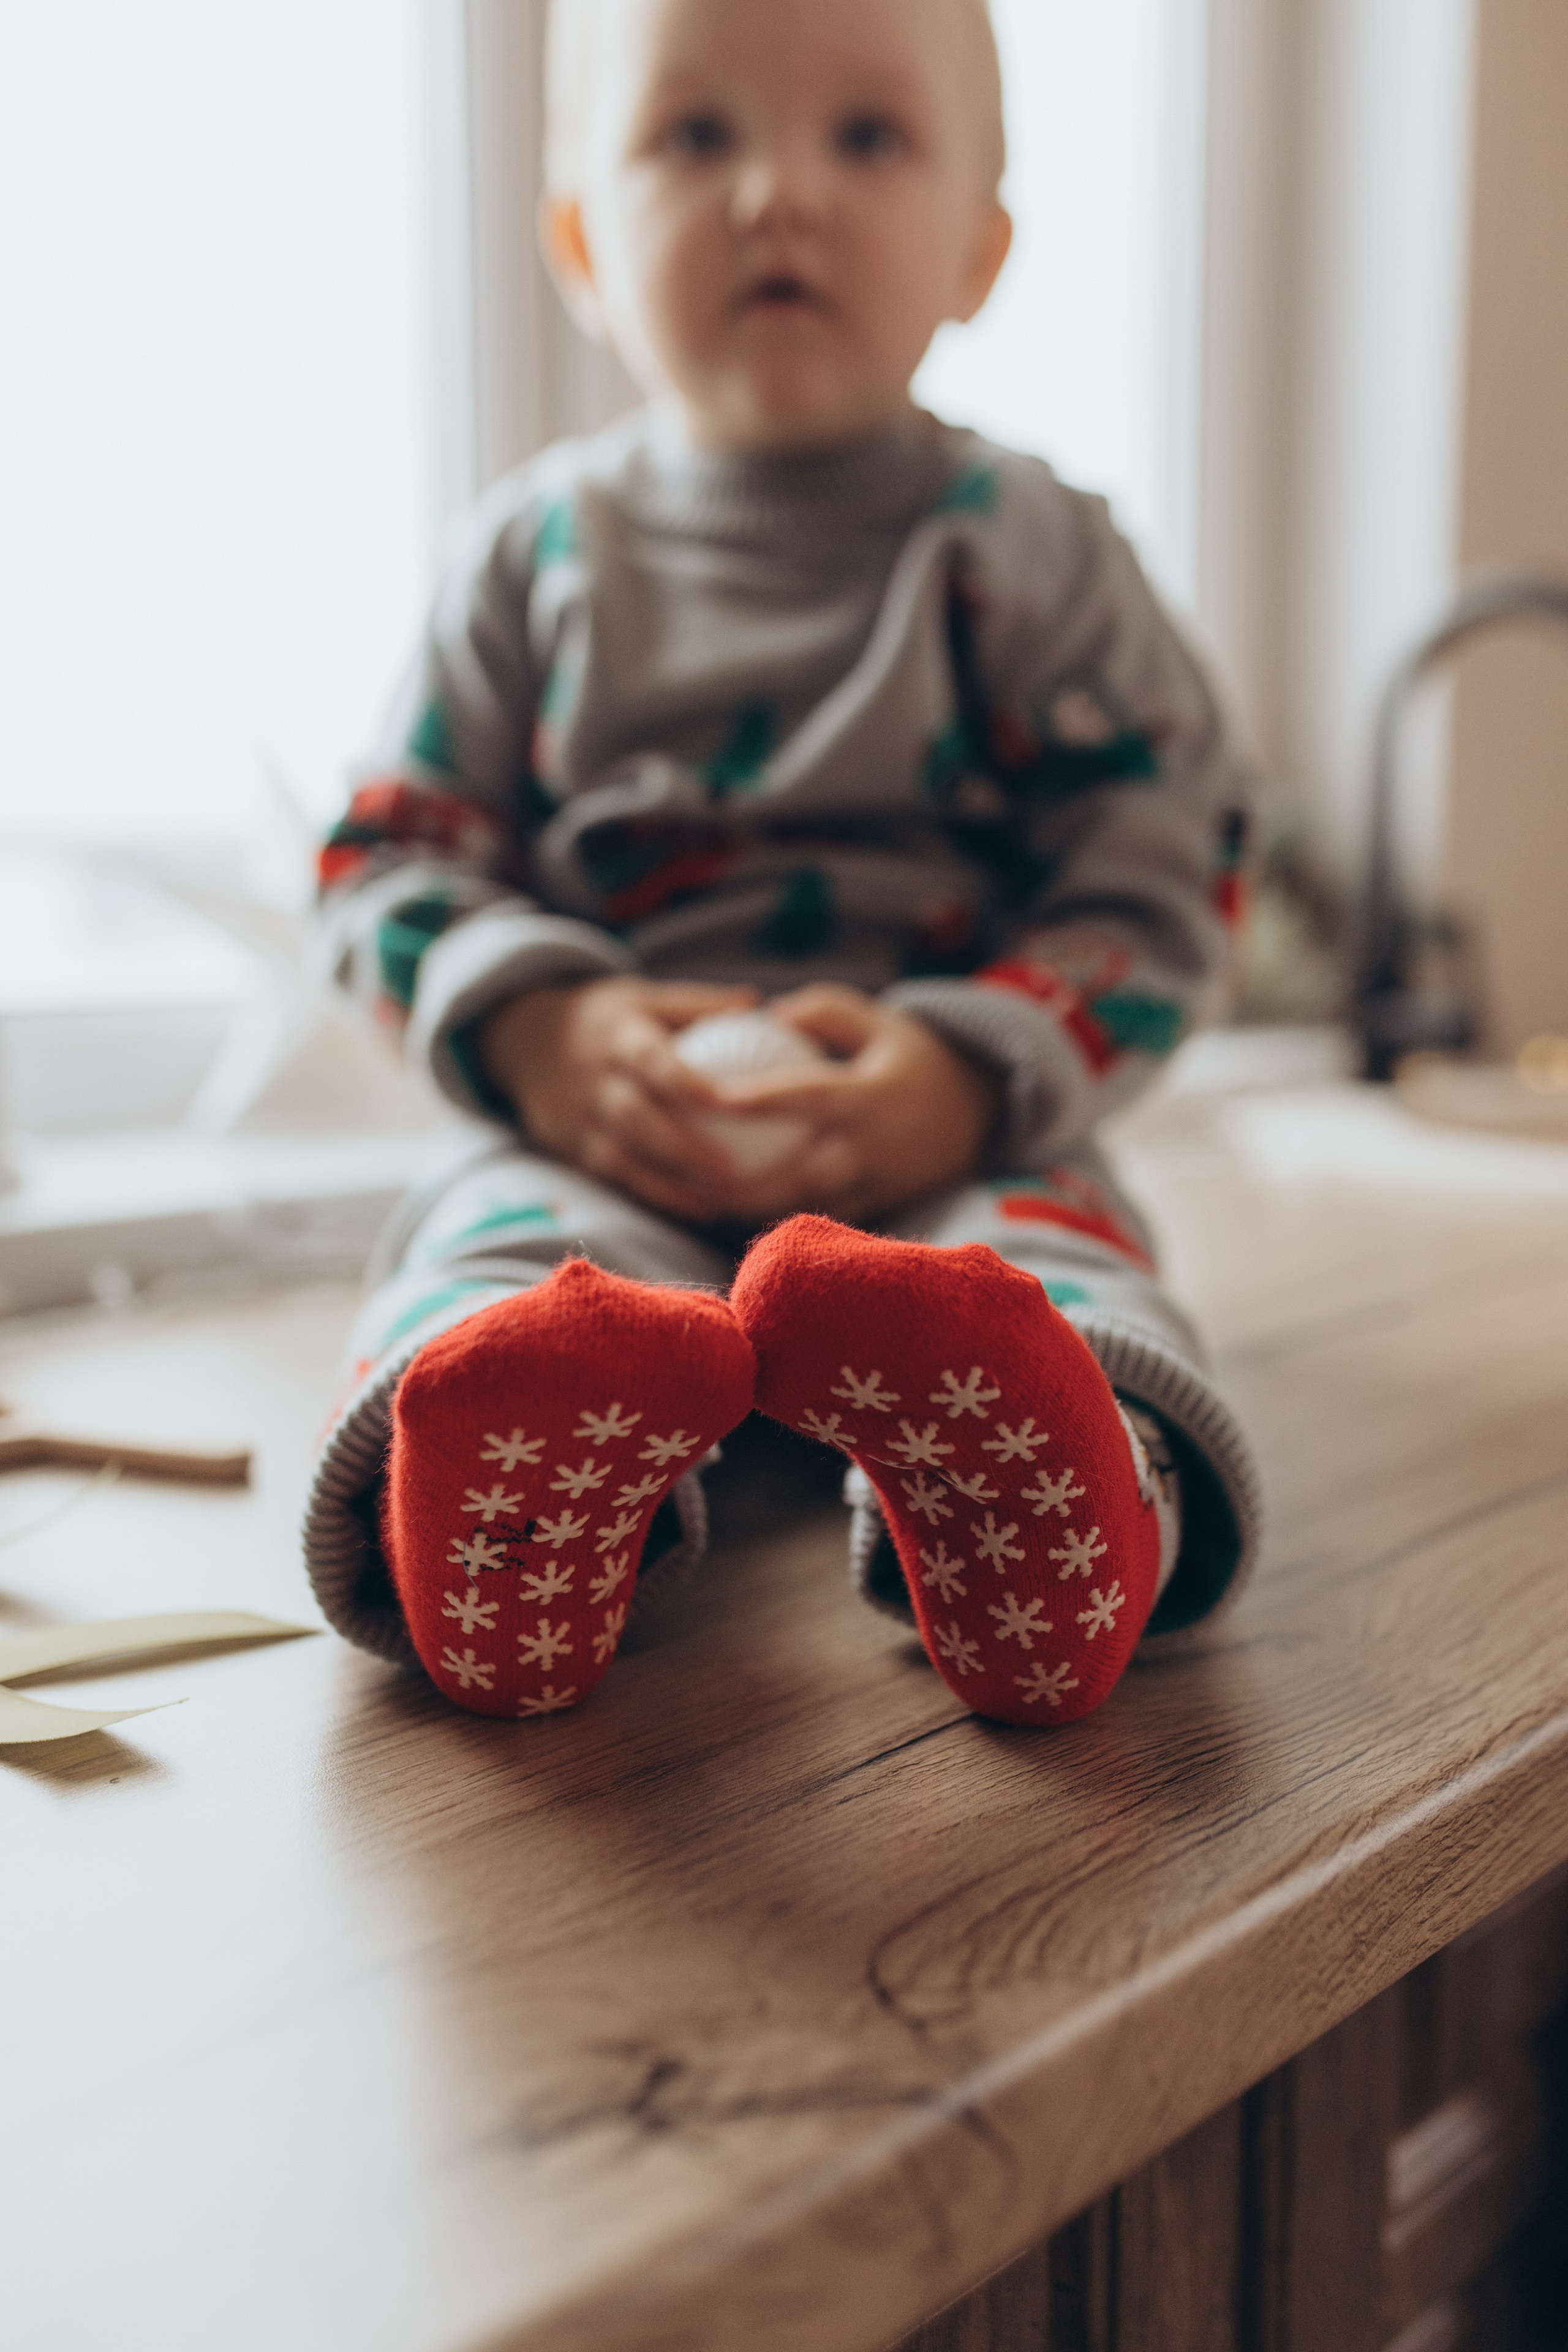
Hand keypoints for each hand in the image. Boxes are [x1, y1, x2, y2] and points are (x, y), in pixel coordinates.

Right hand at [476, 976, 760, 1220]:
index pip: (653, 1062)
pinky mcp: (575, 1148)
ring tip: (719, 1201)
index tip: (731, 1102)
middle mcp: (596, 1080)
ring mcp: (581, 1118)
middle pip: (636, 1118)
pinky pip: (617, 1177)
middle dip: (682, 1147)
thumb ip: (698, 1005)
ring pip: (624, 1158)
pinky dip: (656, 1195)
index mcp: (618, 1038)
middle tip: (731, 1169)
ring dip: (671, 1184)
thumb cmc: (608, 1018)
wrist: (526, 1038)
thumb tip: (757, 1004)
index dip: (689, 1084)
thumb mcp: (645, 997)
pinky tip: (699, 1207)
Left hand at [707, 984, 1002, 1222]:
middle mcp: (873, 1147)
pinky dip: (783, 1218)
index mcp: (871, 1095)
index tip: (719, 1099)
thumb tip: (769, 1013)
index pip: (812, 1096)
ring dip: (757, 1209)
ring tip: (704, 1199)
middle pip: (802, 1175)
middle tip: (694, 1177)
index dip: (766, 1099)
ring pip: (809, 1206)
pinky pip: (824, 1218)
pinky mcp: (879, 1206)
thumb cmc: (914, 1057)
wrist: (978, 1111)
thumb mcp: (880, 1021)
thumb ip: (826, 1012)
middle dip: (746, 1186)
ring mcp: (878, 1184)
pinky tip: (737, 1211)